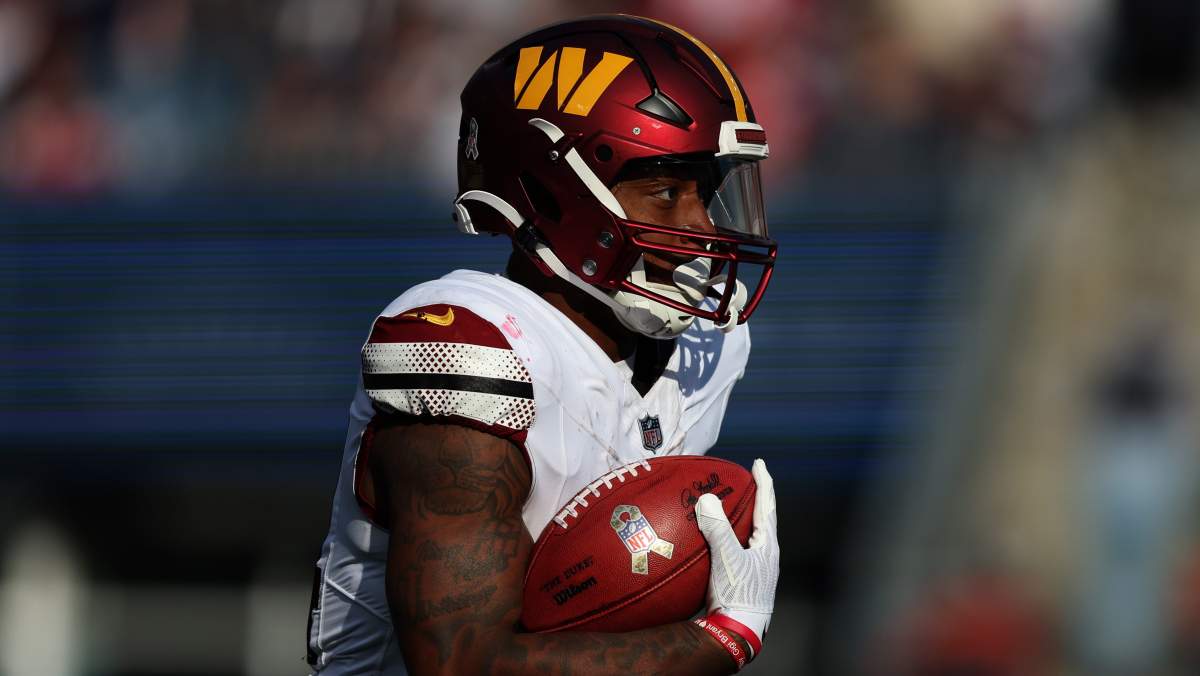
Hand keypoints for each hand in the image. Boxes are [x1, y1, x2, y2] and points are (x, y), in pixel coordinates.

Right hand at [695, 458, 778, 660]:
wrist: (735, 633)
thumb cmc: (737, 596)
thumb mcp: (727, 558)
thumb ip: (718, 528)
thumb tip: (709, 499)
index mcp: (767, 546)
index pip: (767, 506)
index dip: (763, 483)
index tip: (758, 464)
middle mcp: (764, 555)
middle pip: (761, 518)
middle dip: (753, 498)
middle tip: (744, 480)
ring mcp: (754, 568)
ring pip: (749, 534)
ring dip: (740, 517)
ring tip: (729, 504)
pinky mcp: (742, 579)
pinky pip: (736, 547)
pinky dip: (728, 535)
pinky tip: (714, 537)